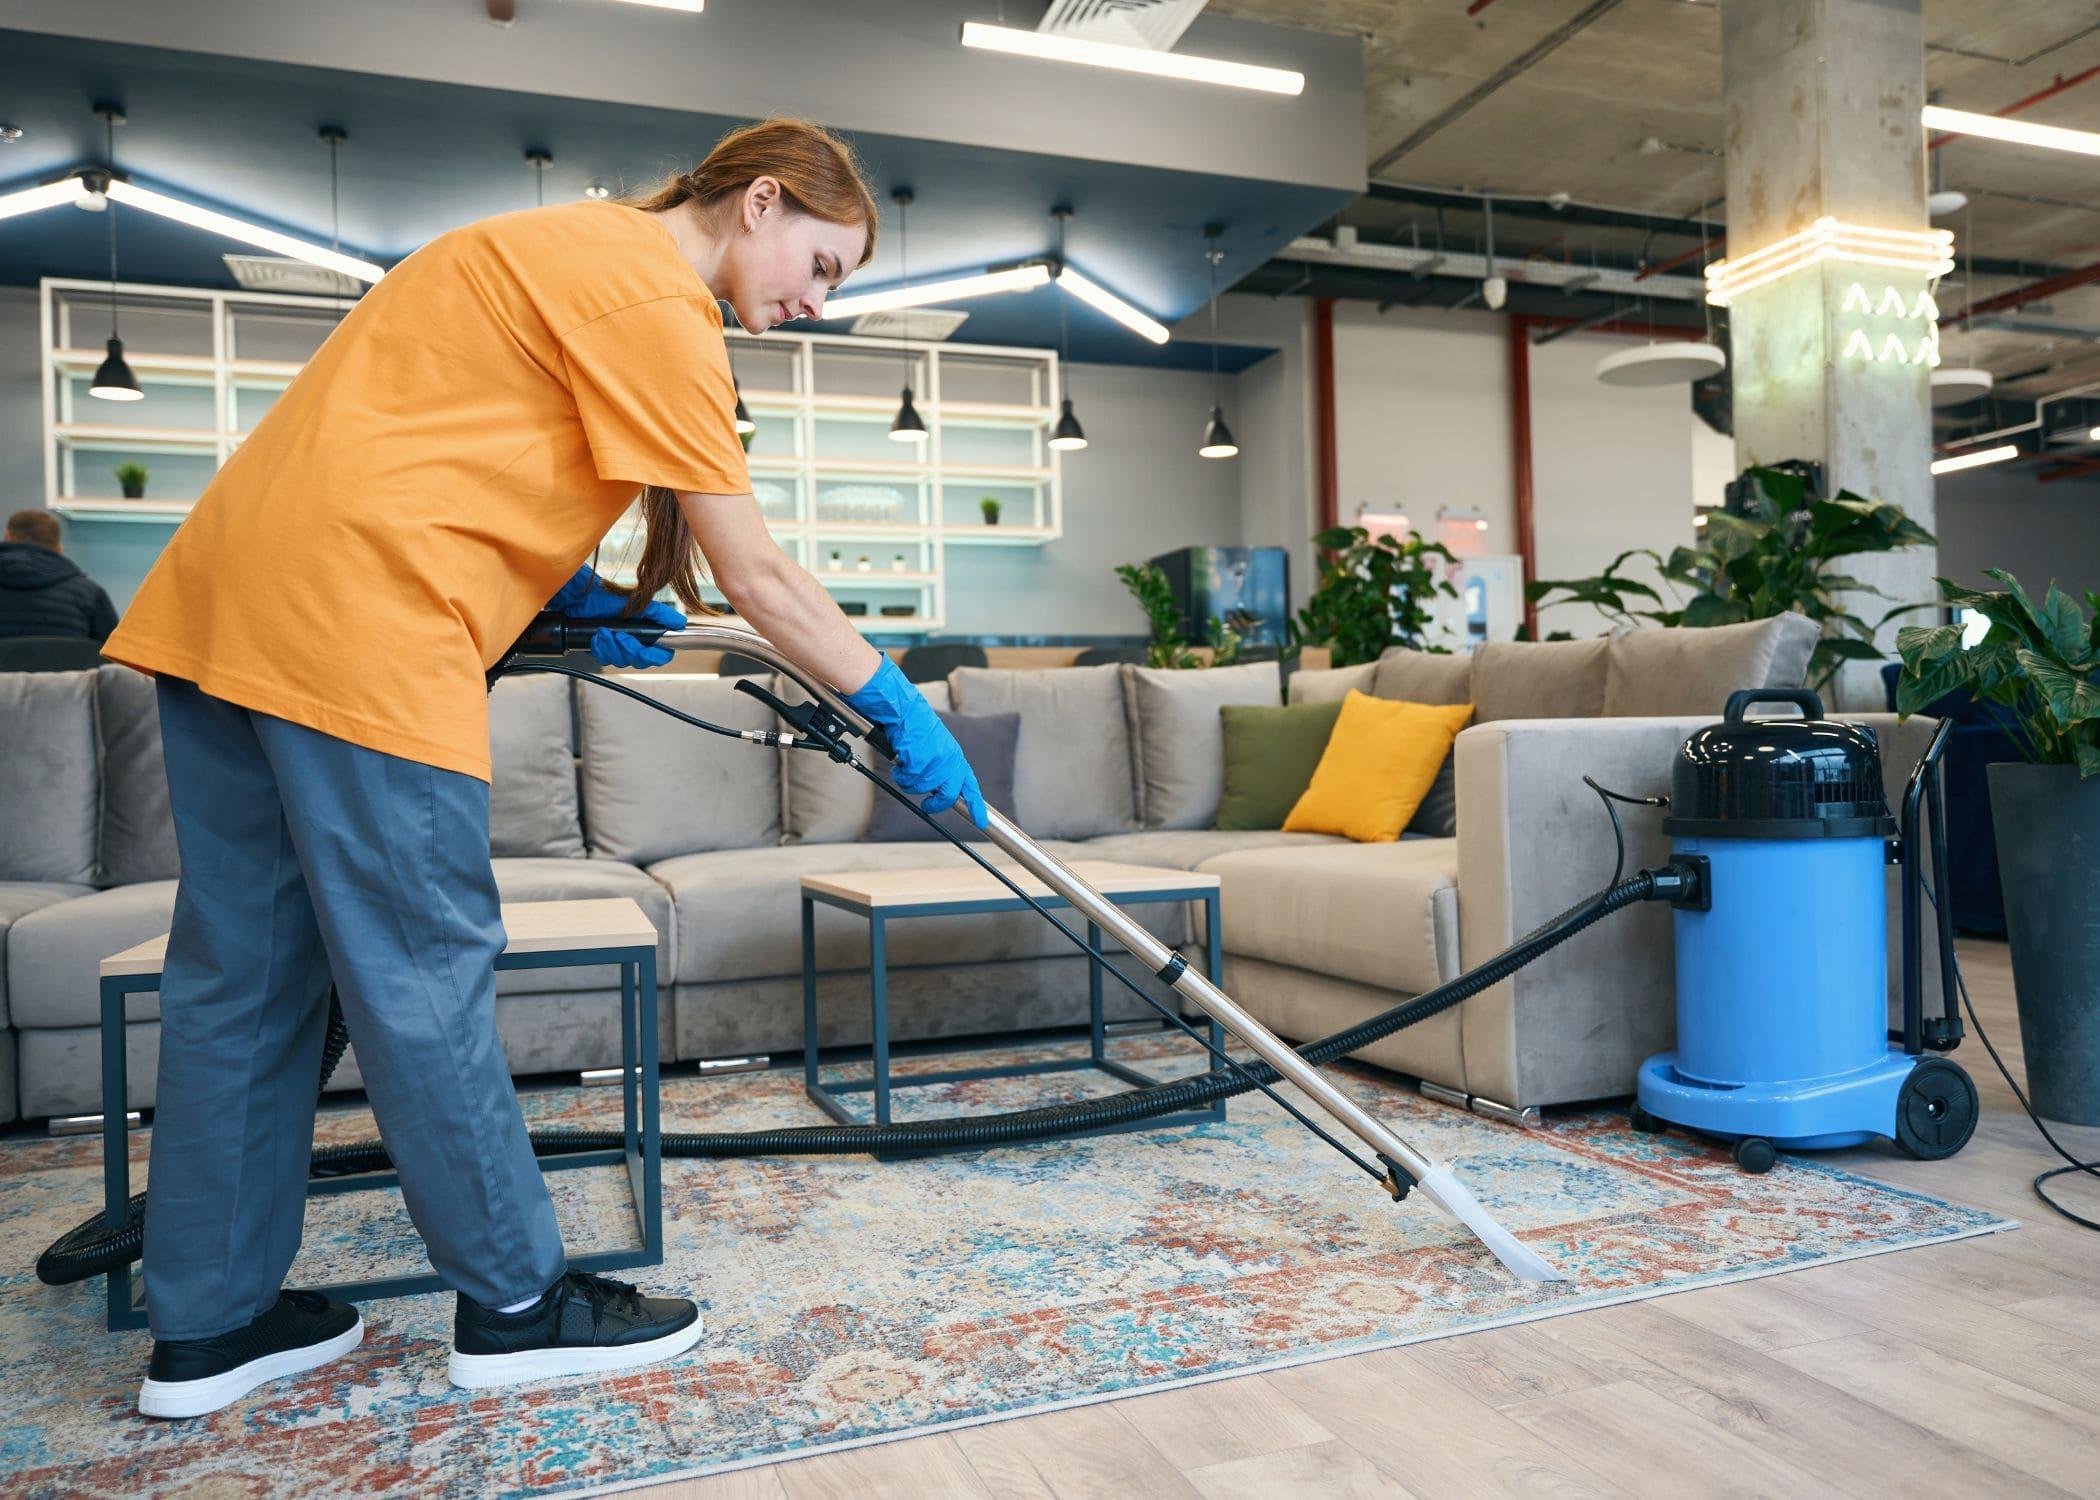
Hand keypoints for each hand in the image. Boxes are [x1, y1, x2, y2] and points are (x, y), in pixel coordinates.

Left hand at [547, 566, 684, 668]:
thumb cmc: (608, 598)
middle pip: (641, 661)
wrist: (580, 599)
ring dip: (613, 647)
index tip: (648, 650)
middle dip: (630, 650)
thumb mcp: (638, 603)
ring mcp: (617, 648)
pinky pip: (605, 659)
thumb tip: (680, 623)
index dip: (656, 656)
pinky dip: (601, 647)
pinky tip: (597, 636)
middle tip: (621, 636)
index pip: (660, 655)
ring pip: (622, 662)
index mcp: (646, 634)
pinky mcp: (601, 650)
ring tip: (604, 632)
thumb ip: (660, 614)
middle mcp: (634, 643)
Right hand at [843, 656, 986, 827]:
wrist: (903, 708)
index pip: (970, 785)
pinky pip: (908, 780)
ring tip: (904, 767)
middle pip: (947, 795)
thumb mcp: (936, 746)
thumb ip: (942, 766)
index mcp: (955, 756)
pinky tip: (899, 760)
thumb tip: (938, 788)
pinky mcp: (919, 760)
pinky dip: (900, 774)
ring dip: (909, 782)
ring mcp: (935, 760)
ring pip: (922, 788)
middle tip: (927, 805)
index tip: (981, 821)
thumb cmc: (914, 727)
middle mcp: (949, 759)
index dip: (976, 805)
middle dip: (935, 803)